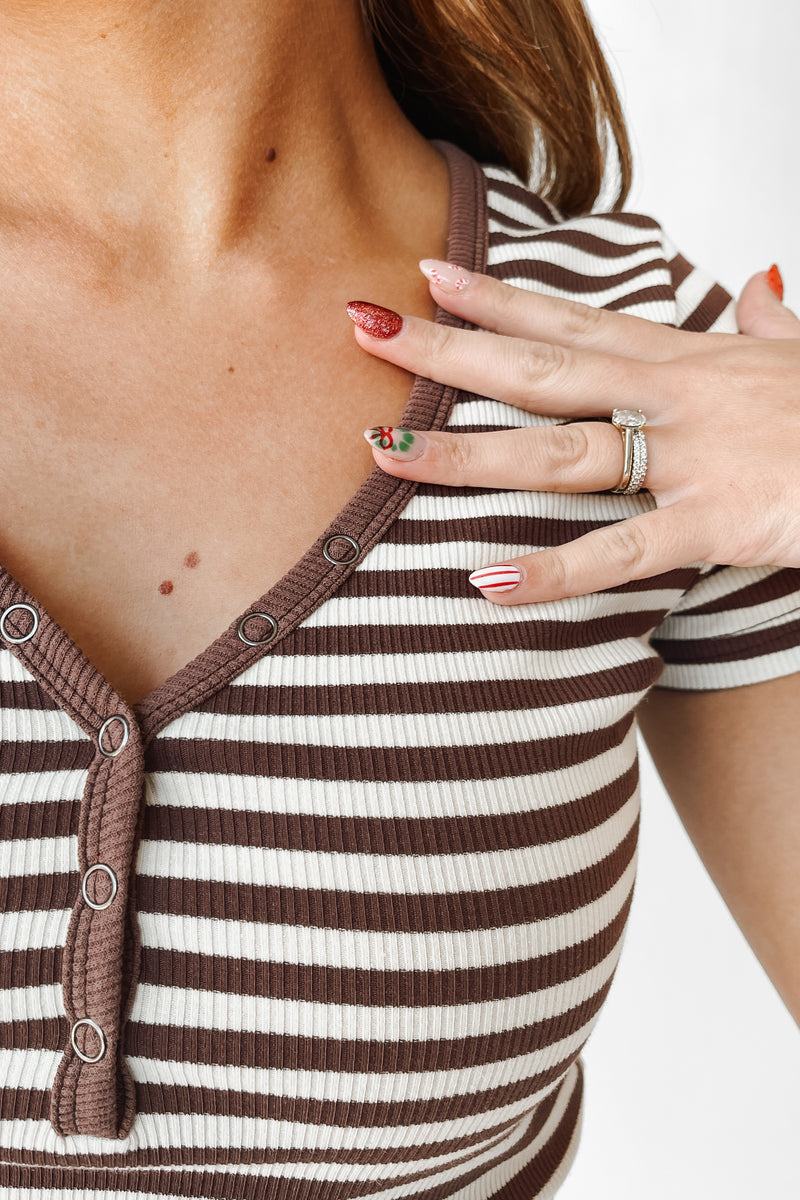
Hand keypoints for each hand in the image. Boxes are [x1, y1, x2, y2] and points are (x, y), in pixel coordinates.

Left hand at [347, 262, 799, 602]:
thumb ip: (773, 319)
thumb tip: (759, 281)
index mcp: (686, 359)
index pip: (572, 319)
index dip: (499, 295)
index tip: (429, 273)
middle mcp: (675, 395)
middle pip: (539, 366)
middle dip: (447, 348)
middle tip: (363, 325)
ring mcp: (692, 455)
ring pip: (557, 452)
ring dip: (465, 452)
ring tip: (382, 452)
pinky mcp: (719, 519)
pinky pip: (620, 552)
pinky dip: (552, 571)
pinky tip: (484, 583)